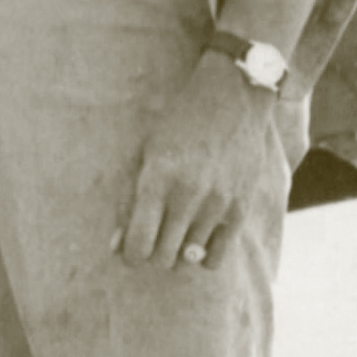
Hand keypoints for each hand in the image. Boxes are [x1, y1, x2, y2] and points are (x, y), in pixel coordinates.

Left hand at [115, 56, 285, 269]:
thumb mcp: (144, 153)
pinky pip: (217, 260)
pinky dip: (204, 256)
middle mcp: (188, 195)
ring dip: (178, 252)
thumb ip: (128, 201)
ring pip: (188, 260)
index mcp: (157, 179)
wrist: (233, 96)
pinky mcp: (241, 209)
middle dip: (152, 253)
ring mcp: (218, 204)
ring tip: (177, 230)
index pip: (138, 245)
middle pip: (162, 258)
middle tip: (154, 236)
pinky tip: (199, 236)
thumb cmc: (179, 124)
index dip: (130, 254)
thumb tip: (115, 248)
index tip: (131, 247)